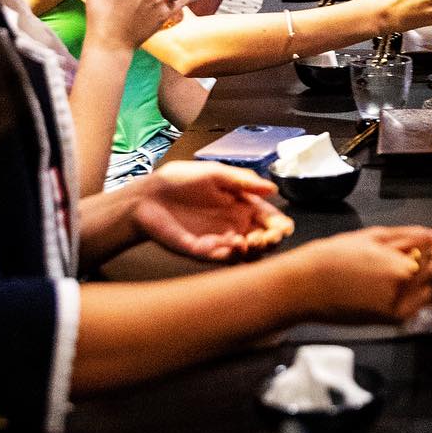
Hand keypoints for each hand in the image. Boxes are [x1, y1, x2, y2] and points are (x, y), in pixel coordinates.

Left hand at [131, 160, 295, 259]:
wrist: (149, 196)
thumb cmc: (181, 181)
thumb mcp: (215, 173)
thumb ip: (243, 180)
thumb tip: (273, 188)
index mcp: (242, 206)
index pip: (270, 219)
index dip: (280, 225)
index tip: (282, 227)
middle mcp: (236, 225)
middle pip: (264, 240)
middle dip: (271, 240)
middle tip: (267, 237)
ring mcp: (221, 240)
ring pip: (249, 254)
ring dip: (254, 250)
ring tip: (250, 241)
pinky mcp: (204, 252)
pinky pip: (224, 259)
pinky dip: (232, 254)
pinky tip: (232, 243)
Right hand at [290, 226, 431, 322]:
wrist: (306, 288)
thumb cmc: (336, 255)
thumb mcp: (377, 237)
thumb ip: (416, 236)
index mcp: (406, 272)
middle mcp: (408, 296)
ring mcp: (401, 312)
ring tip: (425, 258)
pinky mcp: (393, 321)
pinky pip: (419, 303)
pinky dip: (422, 289)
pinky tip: (407, 274)